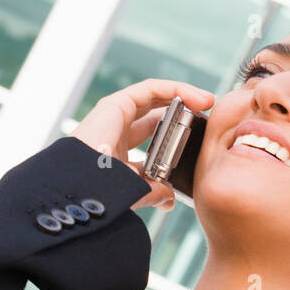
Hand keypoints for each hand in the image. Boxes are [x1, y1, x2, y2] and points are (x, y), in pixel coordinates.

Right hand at [71, 79, 215, 211]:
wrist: (82, 190)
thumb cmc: (100, 197)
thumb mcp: (135, 195)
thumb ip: (153, 193)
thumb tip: (169, 200)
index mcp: (117, 156)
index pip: (148, 141)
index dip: (174, 139)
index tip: (198, 142)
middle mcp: (114, 134)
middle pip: (153, 117)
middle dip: (181, 116)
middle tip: (207, 119)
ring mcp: (112, 118)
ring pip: (153, 99)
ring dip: (182, 97)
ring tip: (206, 102)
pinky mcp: (115, 104)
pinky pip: (150, 90)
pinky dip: (173, 89)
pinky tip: (195, 98)